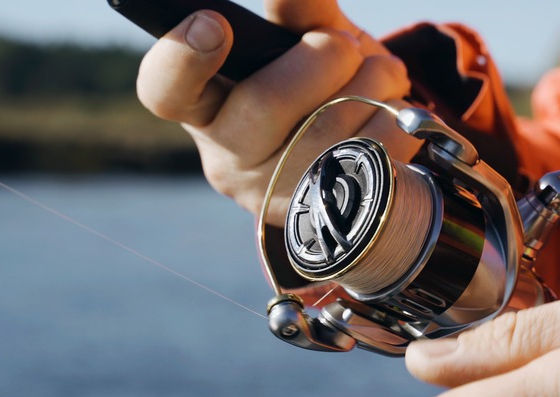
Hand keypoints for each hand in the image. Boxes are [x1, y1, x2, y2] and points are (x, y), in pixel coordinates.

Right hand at [136, 0, 420, 224]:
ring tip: (381, 71)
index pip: (165, 91)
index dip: (182, 58)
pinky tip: (389, 108)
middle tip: (343, 44)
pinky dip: (394, 115)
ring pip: (327, 131)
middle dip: (321, 58)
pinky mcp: (329, 213)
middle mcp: (228, 159)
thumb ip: (297, 15)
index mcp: (204, 107)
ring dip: (372, 82)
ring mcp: (276, 194)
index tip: (214, 23)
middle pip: (264, 104)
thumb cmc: (320, 84)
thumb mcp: (303, 43)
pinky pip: (373, 153)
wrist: (362, 147)